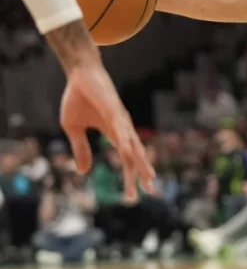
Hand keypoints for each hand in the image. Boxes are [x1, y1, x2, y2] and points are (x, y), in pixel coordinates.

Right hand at [60, 63, 154, 202]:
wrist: (81, 73)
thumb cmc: (79, 99)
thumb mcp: (73, 128)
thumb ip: (81, 149)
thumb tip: (83, 172)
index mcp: (115, 134)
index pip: (126, 160)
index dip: (131, 177)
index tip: (134, 195)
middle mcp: (123, 129)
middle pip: (135, 156)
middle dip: (141, 174)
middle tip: (150, 192)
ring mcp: (120, 119)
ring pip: (133, 144)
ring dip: (140, 161)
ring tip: (149, 177)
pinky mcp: (113, 109)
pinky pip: (120, 127)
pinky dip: (126, 139)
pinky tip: (130, 151)